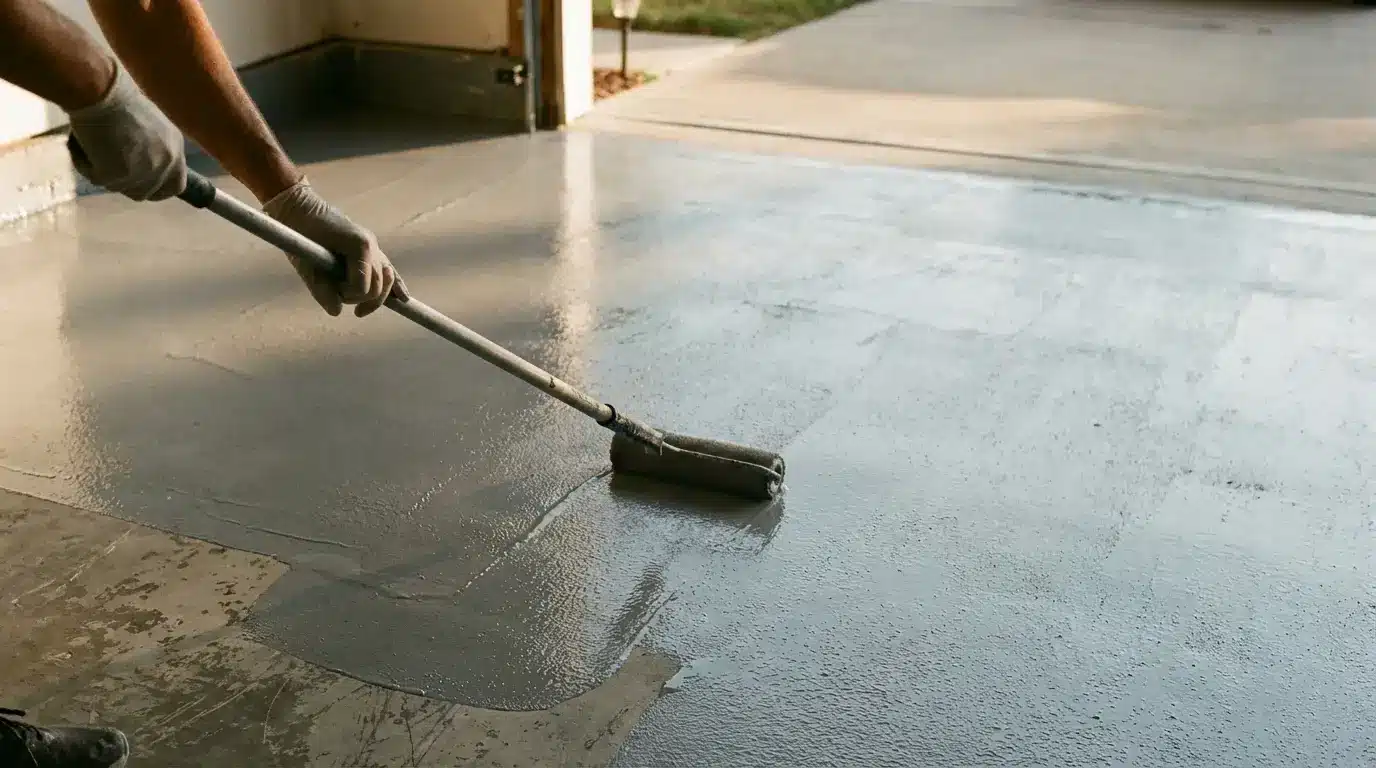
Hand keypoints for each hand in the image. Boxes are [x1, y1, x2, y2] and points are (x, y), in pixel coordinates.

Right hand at [66, 63, 186, 201]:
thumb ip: (151, 149)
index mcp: (175, 148)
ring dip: (102, 169)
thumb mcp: (148, 126)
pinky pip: (96, 178)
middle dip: (124, 182)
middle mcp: (165, 163)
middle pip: (145, 193)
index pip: (176, 186)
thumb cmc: (117, 98)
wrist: (100, 89)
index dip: (157, 190)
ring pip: (117, 187)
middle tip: (106, 161)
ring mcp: (144, 171)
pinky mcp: (119, 175)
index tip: (140, 186)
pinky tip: (84, 142)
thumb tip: (138, 169)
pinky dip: (85, 163)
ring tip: (95, 142)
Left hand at [262, 179, 408, 316]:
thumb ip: (321, 290)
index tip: (330, 290)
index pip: (363, 286)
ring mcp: (374, 246)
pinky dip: (394, 284)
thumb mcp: (306, 265)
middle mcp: (372, 246)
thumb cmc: (300, 234)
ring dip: (374, 295)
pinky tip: (403, 298)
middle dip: (360, 297)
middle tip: (338, 295)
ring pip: (386, 279)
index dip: (348, 295)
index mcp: (360, 247)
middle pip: (378, 285)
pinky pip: (387, 269)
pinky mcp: (370, 248)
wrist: (300, 208)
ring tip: (360, 309)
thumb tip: (336, 312)